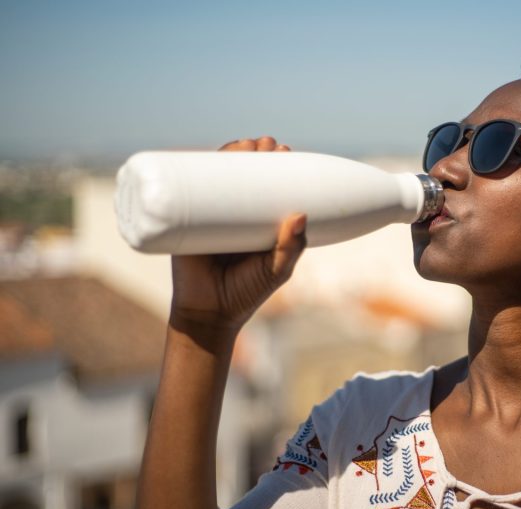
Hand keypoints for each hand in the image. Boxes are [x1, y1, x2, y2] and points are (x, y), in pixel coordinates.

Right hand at [169, 137, 305, 336]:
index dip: (277, 164)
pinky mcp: (184, 219)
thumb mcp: (276, 270)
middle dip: (256, 151)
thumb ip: (290, 248)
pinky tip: (202, 152)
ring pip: (218, 175)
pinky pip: (185, 190)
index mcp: (259, 221)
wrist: (208, 314)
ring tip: (245, 145)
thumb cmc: (246, 293)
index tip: (285, 151)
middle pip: (244, 173)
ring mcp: (209, 214)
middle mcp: (235, 213)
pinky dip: (192, 167)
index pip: (270, 184)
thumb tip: (301, 215)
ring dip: (231, 152)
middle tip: (268, 145)